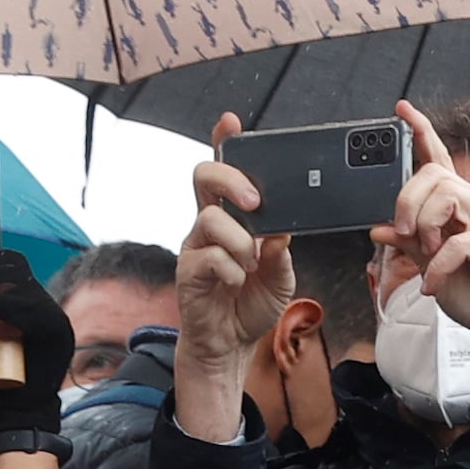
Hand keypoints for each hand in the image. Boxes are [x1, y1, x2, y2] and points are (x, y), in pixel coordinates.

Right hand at [172, 125, 296, 444]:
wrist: (230, 346)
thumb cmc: (250, 304)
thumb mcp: (280, 277)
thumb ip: (280, 251)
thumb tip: (281, 229)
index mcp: (231, 218)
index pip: (223, 172)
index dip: (222, 143)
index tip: (231, 121)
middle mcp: (208, 224)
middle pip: (205, 177)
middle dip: (232, 181)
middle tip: (256, 202)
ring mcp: (195, 246)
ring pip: (210, 219)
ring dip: (239, 240)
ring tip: (251, 264)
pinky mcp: (188, 272)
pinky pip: (208, 257)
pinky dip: (230, 268)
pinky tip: (238, 282)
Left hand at [387, 100, 469, 389]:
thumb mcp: (429, 266)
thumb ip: (406, 244)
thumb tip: (378, 229)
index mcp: (460, 206)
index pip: (439, 159)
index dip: (421, 132)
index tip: (402, 109)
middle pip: (434, 175)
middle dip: (408, 201)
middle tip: (402, 233)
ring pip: (447, 195)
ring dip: (425, 226)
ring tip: (426, 255)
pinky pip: (459, 242)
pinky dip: (438, 266)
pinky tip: (433, 285)